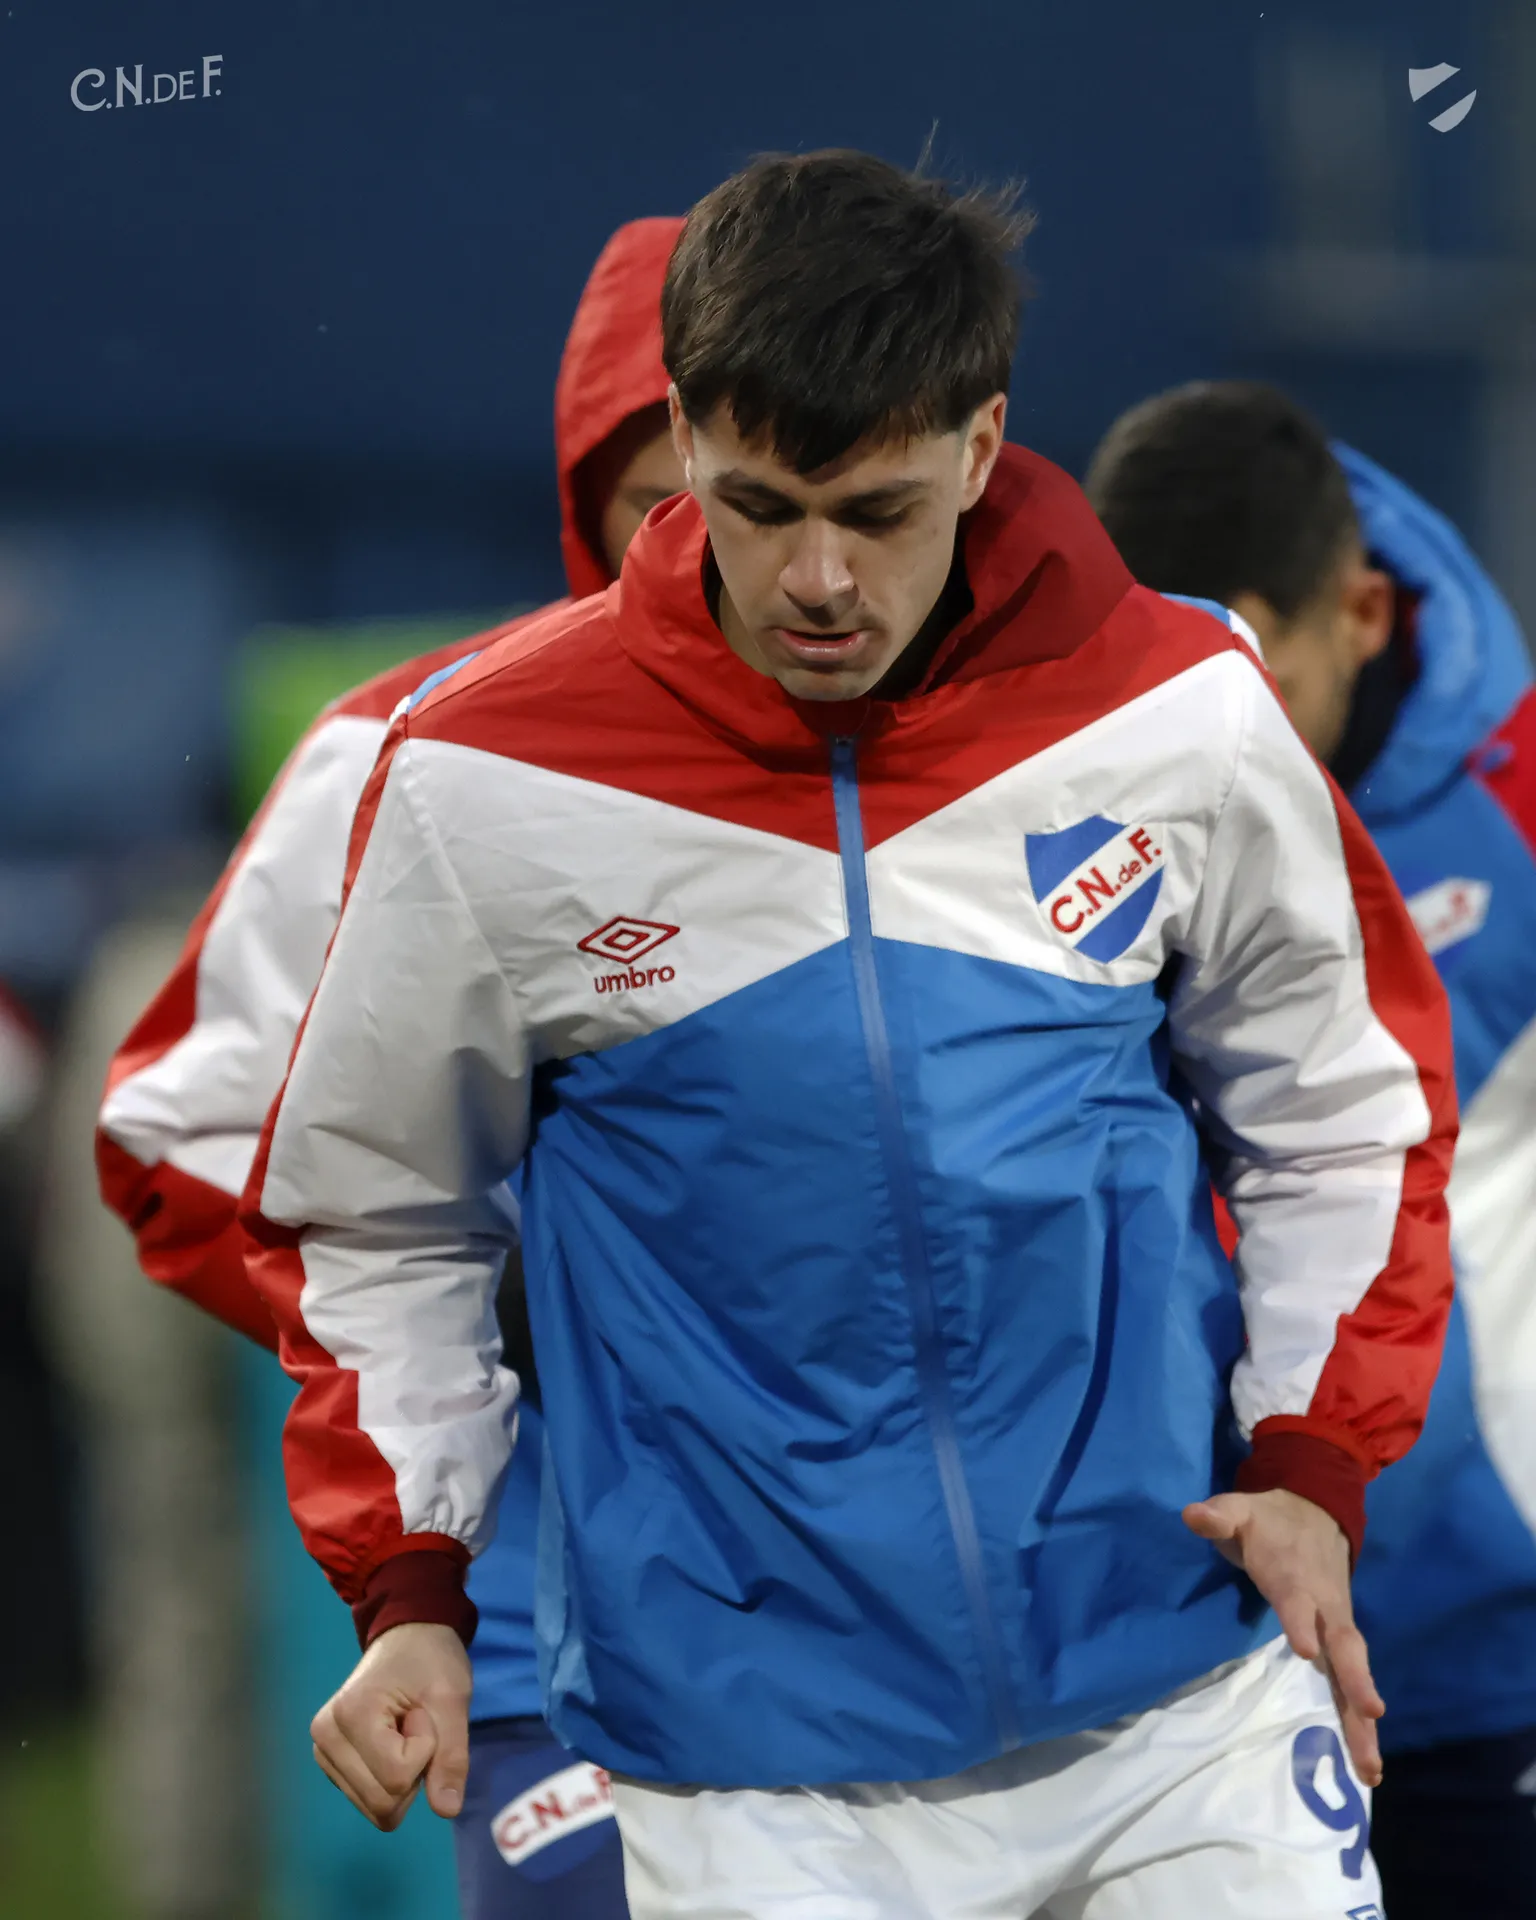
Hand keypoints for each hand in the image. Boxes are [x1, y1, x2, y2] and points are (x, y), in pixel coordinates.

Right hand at [310, 1622, 472, 1829]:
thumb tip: (447, 1810)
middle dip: (414, 1771)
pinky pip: (368, 1799)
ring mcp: (322, 1753)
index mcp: (350, 1715)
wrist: (408, 1636)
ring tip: (403, 1732)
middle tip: (415, 1726)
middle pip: (382, 1802)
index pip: (398, 1776)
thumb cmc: (430, 1660)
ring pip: (374, 1807)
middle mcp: (325, 1739)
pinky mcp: (330, 1764)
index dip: (426, 1750)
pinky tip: (391, 1744)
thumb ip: (452, 1755)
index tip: (423, 1713)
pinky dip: (390, 1780)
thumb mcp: (452, 1699)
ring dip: (402, 1778)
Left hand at [1183, 1488, 1383, 1786]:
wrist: (1318, 1513)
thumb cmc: (1270, 1522)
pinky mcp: (1341, 1643)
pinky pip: (1353, 1685)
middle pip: (1344, 1646)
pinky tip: (1367, 1766)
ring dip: (1363, 1720)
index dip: (1300, 1622)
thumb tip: (1192, 1515)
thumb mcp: (1240, 1512)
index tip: (1306, 1651)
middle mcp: (1325, 1608)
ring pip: (1355, 1674)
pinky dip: (1361, 1722)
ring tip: (1371, 1769)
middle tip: (1371, 1714)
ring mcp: (1337, 1627)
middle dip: (1356, 1681)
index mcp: (1296, 1577)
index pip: (1298, 1601)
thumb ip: (1219, 1517)